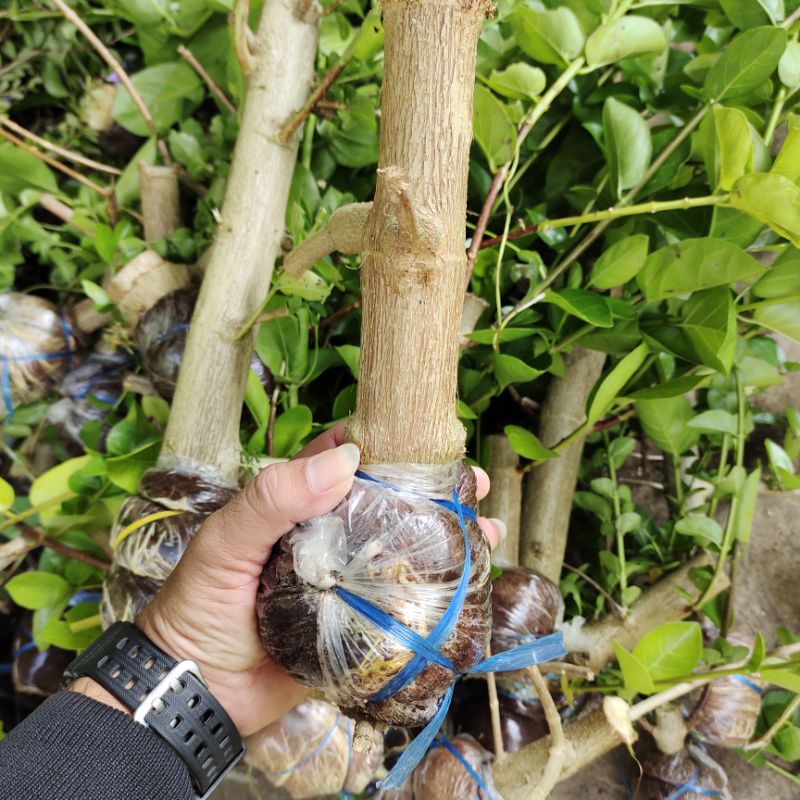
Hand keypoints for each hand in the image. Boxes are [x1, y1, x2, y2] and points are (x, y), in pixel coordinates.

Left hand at [128, 423, 503, 735]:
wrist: (194, 693)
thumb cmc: (199, 607)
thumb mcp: (226, 542)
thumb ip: (273, 498)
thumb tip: (345, 459)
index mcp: (296, 506)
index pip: (345, 461)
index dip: (385, 442)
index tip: (427, 437)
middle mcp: (326, 538)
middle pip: (385, 503)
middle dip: (429, 491)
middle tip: (472, 484)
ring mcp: (344, 581)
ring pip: (400, 549)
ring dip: (443, 537)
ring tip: (485, 529)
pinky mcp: (357, 625)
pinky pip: (401, 602)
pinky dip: (435, 591)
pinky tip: (470, 582)